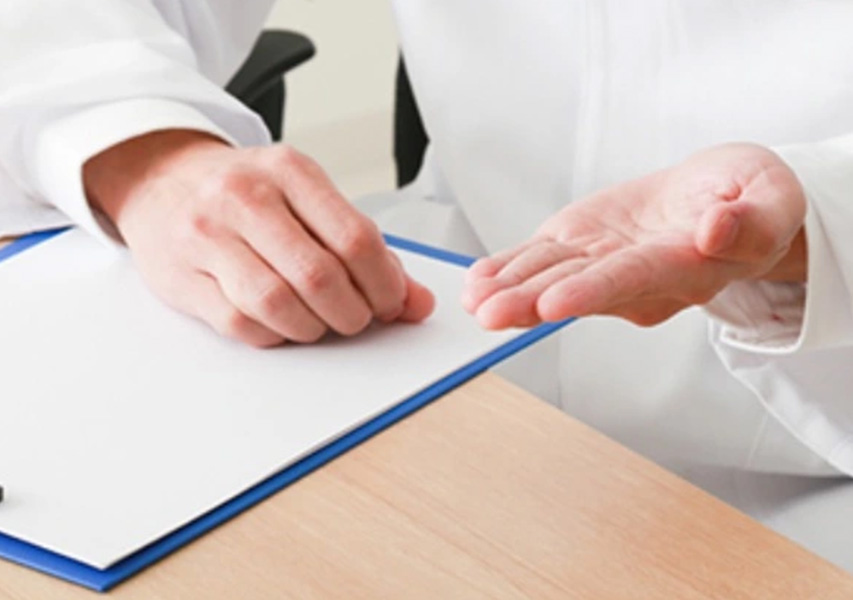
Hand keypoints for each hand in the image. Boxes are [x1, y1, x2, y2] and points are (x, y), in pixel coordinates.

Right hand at [85, 130, 434, 346]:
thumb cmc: (245, 192)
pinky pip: (241, 324)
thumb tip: (416, 302)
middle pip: (320, 277)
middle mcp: (245, 197)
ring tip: (321, 322)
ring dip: (314, 328)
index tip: (392, 302)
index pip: (356, 239)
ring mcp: (207, 235)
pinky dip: (274, 335)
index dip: (385, 284)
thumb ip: (365, 248)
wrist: (161, 179)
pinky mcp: (182, 276)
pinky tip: (282, 322)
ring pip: (279, 304)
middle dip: (353, 314)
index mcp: (290, 171)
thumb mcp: (307, 198)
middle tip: (358, 319)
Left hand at [462, 143, 806, 327]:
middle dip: (532, 302)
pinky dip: (509, 269)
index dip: (594, 290)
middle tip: (490, 314)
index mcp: (685, 265)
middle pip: (580, 289)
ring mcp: (604, 265)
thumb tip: (717, 230)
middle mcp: (637, 277)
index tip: (554, 304)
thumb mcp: (770, 197)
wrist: (719, 199)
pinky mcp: (583, 249)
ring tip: (473, 300)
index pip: (634, 279)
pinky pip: (543, 262)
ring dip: (510, 290)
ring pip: (553, 277)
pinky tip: (479, 280)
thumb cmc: (748, 197)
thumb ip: (752, 218)